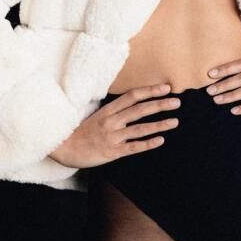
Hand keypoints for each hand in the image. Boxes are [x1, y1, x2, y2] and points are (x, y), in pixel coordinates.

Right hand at [48, 83, 181, 167]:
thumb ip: (116, 111)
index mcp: (108, 110)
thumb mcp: (98, 116)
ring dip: (159, 124)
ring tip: (175, 121)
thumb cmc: (83, 132)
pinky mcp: (111, 152)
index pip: (132, 96)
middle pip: (139, 110)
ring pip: (139, 128)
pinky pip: (133, 147)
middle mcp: (111, 121)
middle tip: (177, 102)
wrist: (64, 148)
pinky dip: (147, 143)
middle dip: (159, 105)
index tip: (166, 88)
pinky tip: (160, 140)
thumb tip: (136, 104)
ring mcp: (112, 136)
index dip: (150, 91)